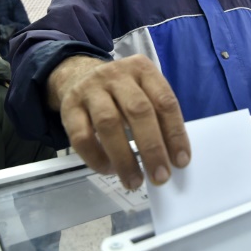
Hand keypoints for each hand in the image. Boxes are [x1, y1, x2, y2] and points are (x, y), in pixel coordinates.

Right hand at [48, 55, 190, 189]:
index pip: (164, 101)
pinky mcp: (69, 107)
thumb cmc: (120, 92)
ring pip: (109, 123)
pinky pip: (82, 136)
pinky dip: (97, 158)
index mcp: (142, 69)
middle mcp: (116, 75)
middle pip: (138, 110)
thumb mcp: (142, 91)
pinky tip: (109, 170)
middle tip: (160, 176)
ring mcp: (90, 89)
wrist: (78, 76)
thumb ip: (157, 117)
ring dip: (124, 157)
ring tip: (134, 181)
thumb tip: (171, 158)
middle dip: (152, 147)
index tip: (180, 162)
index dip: (174, 133)